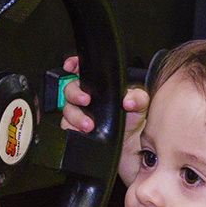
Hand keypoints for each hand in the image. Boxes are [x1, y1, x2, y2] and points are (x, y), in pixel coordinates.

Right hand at [59, 55, 149, 185]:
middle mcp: (85, 96)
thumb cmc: (130, 118)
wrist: (128, 141)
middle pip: (70, 89)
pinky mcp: (75, 127)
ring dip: (76, 116)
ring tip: (89, 125)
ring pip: (67, 109)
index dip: (74, 64)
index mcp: (98, 85)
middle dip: (75, 94)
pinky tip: (81, 131)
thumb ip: (138, 98)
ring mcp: (79, 112)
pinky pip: (66, 126)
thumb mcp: (139, 104)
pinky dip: (72, 128)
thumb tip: (129, 100)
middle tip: (86, 100)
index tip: (71, 65)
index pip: (82, 70)